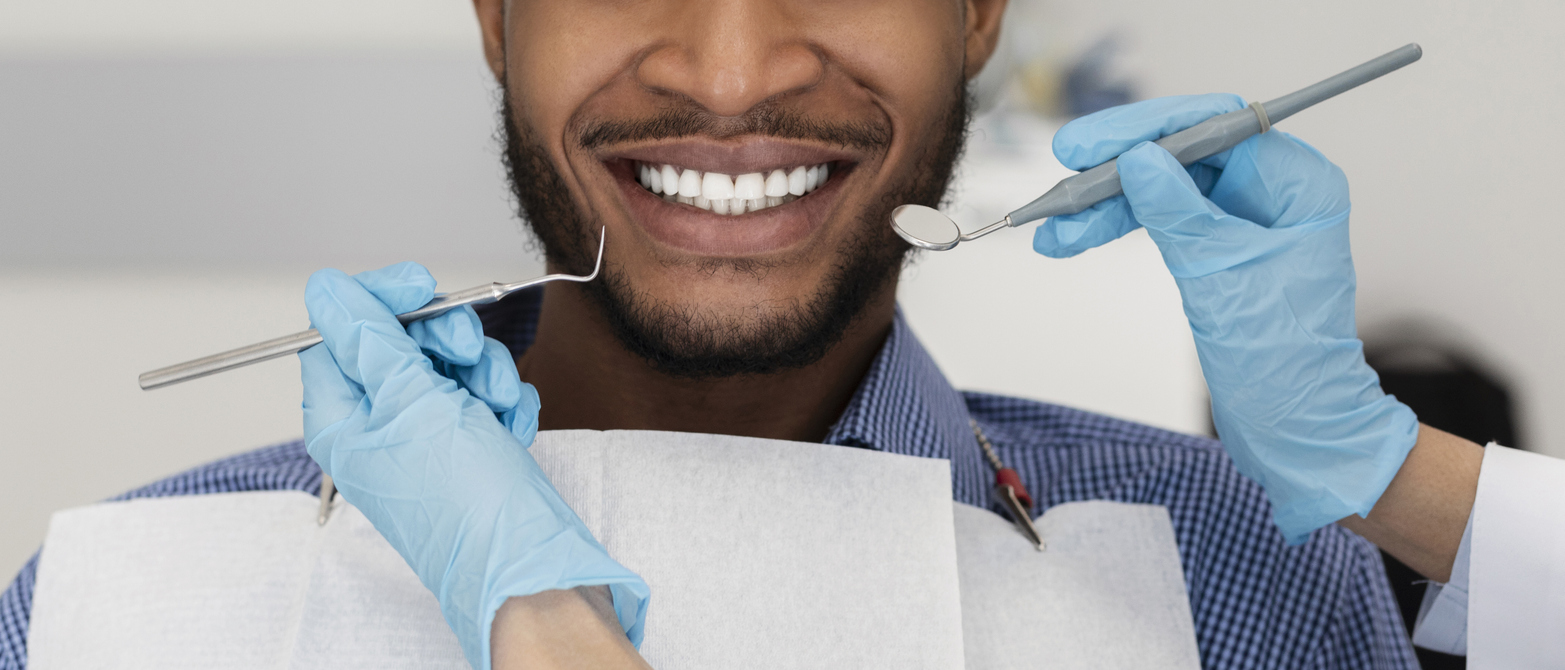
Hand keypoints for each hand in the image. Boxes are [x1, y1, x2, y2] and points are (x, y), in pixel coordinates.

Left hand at [299, 262, 649, 669]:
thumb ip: (369, 338)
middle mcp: (379, 427)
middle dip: (444, 338)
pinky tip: (514, 424)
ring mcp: (426, 436)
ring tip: (499, 401)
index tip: (421, 286)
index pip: (338, 335)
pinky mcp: (469, 444)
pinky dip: (504, 400)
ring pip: (448, 364)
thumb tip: (326, 290)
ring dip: (483, 370)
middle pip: (400, 343)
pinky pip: (482, 394)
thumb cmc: (464, 499)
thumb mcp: (412, 400)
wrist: (527, 558)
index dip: (378, 302)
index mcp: (342, 419)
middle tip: (466, 350)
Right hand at [1034, 94, 1418, 542]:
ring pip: (1161, 189)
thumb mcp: (1222, 277)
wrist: (1296, 429)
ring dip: (1105, 205)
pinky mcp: (1217, 249)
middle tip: (1062, 179)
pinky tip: (1074, 238)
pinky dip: (1118, 228)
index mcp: (1297, 185)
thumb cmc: (1285, 364)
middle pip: (1180, 154)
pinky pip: (1160, 221)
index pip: (1215, 126)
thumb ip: (1178, 213)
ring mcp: (1243, 219)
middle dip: (1116, 170)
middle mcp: (1273, 192)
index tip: (1089, 145)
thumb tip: (1137, 159)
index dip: (1146, 130)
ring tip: (1055, 229)